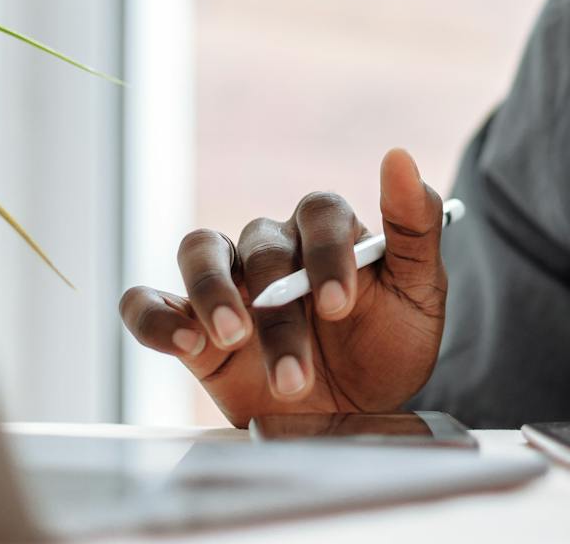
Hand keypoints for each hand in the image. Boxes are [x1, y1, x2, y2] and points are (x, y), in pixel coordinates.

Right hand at [119, 148, 447, 425]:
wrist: (356, 413)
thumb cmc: (388, 347)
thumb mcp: (419, 294)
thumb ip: (414, 227)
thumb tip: (400, 156)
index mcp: (328, 231)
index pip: (320, 212)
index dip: (327, 253)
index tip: (340, 305)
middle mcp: (274, 247)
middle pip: (263, 248)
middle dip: (280, 313)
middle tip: (297, 372)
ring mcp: (229, 283)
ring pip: (200, 252)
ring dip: (211, 293)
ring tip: (232, 338)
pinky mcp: (190, 324)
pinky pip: (150, 302)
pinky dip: (155, 317)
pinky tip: (185, 345)